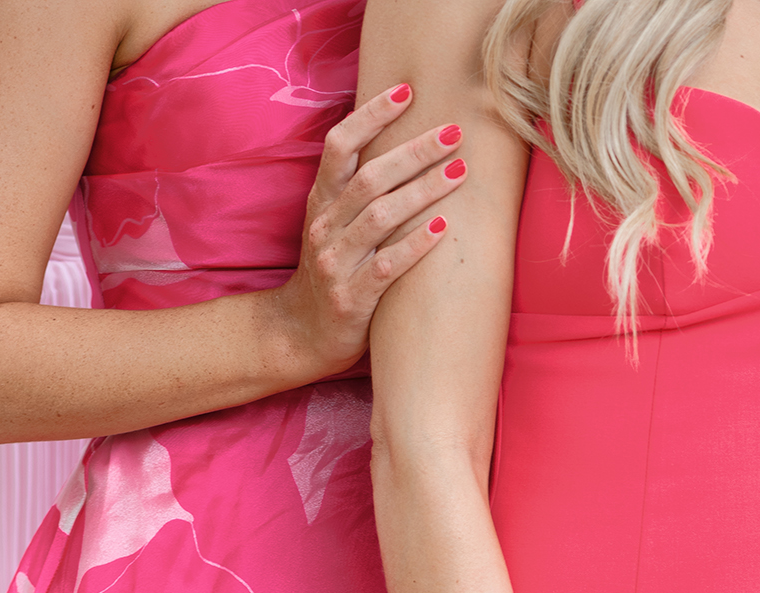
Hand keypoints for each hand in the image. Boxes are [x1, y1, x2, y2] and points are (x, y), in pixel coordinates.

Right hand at [272, 85, 465, 379]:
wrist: (300, 334)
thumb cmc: (331, 271)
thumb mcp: (333, 223)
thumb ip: (358, 189)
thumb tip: (406, 141)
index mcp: (320, 201)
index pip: (340, 145)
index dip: (372, 115)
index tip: (407, 91)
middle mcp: (325, 227)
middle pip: (370, 177)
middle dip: (415, 151)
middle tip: (454, 132)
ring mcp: (335, 264)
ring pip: (380, 217)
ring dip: (423, 191)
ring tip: (459, 172)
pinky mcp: (351, 300)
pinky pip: (387, 267)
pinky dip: (415, 245)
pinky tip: (441, 227)